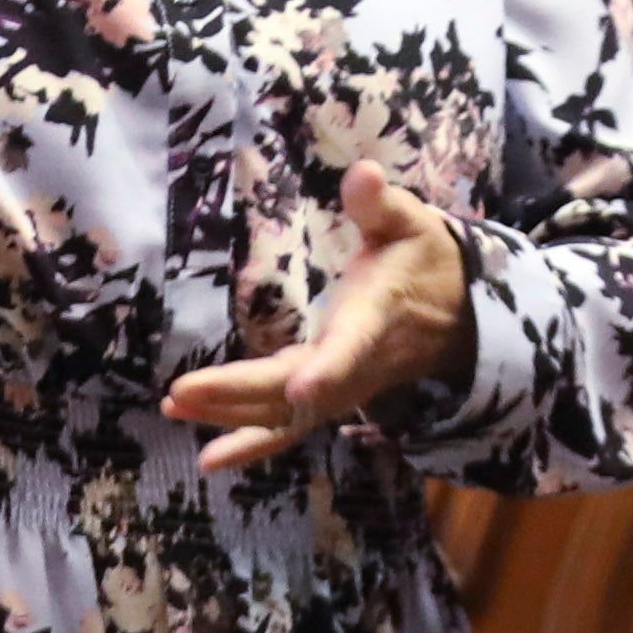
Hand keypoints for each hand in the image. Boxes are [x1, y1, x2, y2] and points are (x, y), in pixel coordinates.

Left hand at [162, 162, 475, 474]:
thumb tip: (364, 172)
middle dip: (240, 393)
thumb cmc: (425, 260)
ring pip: (286, 414)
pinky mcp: (327, 398)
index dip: (330, 369)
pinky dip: (250, 444)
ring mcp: (340, 388)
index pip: (352, 347)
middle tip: (180, 391)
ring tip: (175, 406)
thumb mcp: (411, 223)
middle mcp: (356, 365)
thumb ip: (381, 204)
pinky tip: (208, 460)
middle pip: (297, 391)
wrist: (458, 317)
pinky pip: (288, 428)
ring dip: (230, 415)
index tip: (301, 386)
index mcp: (375, 319)